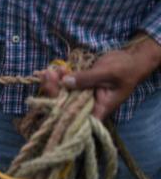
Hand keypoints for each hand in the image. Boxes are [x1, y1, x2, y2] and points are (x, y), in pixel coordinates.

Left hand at [39, 36, 160, 118]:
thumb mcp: (108, 72)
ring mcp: (82, 97)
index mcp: (98, 109)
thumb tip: (65, 82)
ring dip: (53, 83)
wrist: (131, 60)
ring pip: (62, 95)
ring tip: (50, 71)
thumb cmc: (126, 69)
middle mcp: (88, 106)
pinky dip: (58, 78)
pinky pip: (65, 85)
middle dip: (53, 91)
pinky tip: (53, 69)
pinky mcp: (79, 87)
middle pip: (64, 106)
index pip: (76, 118)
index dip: (60, 111)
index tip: (52, 95)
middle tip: (48, 75)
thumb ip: (87, 78)